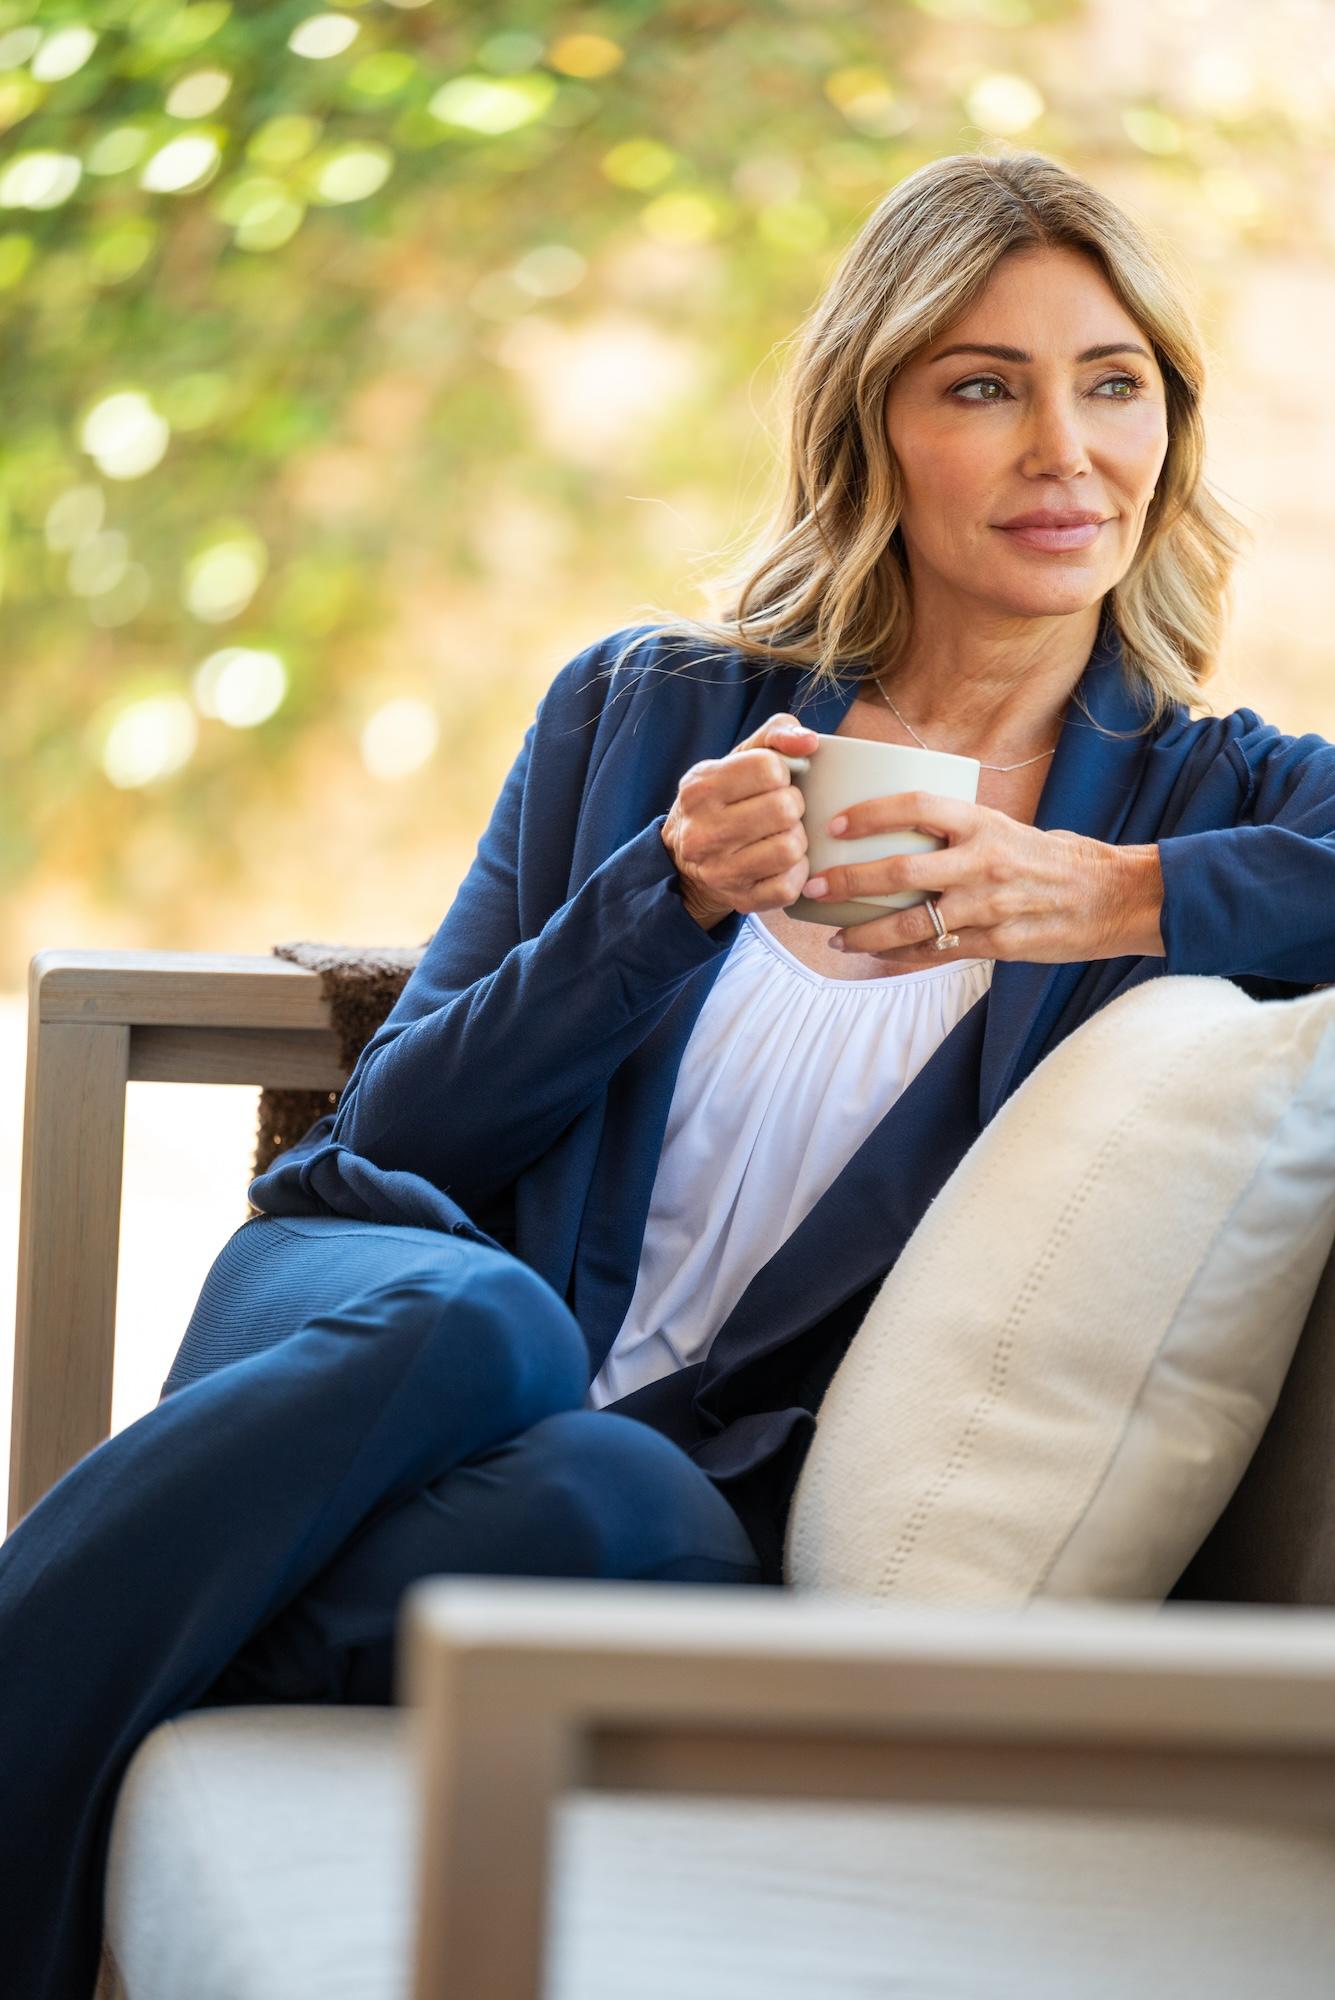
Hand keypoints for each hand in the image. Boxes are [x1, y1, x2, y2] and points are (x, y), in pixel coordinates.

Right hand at [662, 713, 818, 929]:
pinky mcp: (740, 900)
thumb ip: (775, 734)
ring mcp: (719, 871)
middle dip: (793, 805)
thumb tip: (809, 741)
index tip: (771, 782)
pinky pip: (790, 886)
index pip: (769, 768)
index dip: (782, 772)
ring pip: (789, 848)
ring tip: (783, 834)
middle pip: (784, 809)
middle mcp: (703, 832)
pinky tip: (783, 862)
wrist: (686, 859)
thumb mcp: (739, 758)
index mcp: (700, 787)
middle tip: (782, 810)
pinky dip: (796, 872)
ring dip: (796, 839)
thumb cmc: (726, 799)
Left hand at [803, 790, 1136, 966]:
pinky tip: (874, 954)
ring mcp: (989, 907)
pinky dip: (900, 955)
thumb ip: (960, 833)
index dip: (872, 813)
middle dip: (848, 881)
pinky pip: (936, 953)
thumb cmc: (1054, 859)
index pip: (917, 806)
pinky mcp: (996, 944)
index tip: (836, 824)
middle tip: (812, 887)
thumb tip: (901, 828)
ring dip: (865, 932)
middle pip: (901, 872)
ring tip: (835, 938)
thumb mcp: (1009, 829)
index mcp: (984, 824)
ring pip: (912, 924)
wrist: (1111, 898)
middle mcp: (983, 863)